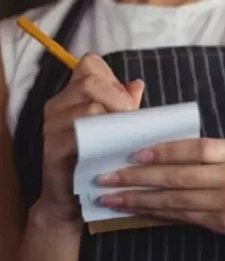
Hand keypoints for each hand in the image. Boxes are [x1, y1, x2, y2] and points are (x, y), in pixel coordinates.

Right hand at [38, 54, 142, 223]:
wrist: (73, 197)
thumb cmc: (98, 158)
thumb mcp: (115, 127)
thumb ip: (124, 104)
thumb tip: (137, 83)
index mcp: (72, 95)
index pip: (89, 63)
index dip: (112, 77)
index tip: (127, 100)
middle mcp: (58, 105)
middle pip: (90, 82)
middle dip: (118, 98)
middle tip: (131, 118)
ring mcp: (52, 126)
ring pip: (89, 107)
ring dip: (115, 120)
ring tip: (125, 136)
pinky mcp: (53, 148)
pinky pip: (81, 134)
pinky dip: (102, 139)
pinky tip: (113, 148)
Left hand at [96, 138, 224, 251]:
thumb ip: (201, 151)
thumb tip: (149, 148)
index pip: (196, 150)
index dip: (165, 152)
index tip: (134, 155)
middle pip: (180, 177)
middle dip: (139, 178)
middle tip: (107, 177)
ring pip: (175, 200)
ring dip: (139, 199)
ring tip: (110, 197)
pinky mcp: (222, 223)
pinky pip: (181, 216)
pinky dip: (154, 212)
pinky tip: (133, 209)